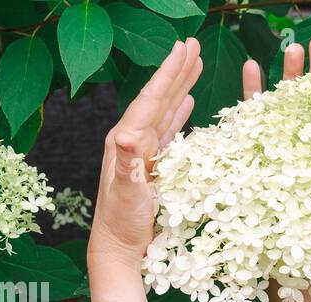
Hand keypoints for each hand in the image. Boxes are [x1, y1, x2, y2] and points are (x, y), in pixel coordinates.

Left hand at [90, 38, 202, 269]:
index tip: (186, 48)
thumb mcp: (126, 193)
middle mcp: (131, 141)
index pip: (152, 100)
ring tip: (193, 65)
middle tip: (193, 44)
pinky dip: (179, 114)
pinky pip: (168, 132)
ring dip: (180, 88)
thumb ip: (127, 163)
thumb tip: (128, 135)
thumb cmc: (122, 224)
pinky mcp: (151, 166)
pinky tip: (188, 104)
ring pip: (164, 111)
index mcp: (126, 141)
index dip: (170, 74)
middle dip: (176, 71)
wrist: (117, 249)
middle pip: (158, 98)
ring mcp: (141, 153)